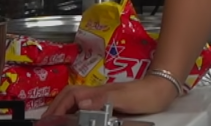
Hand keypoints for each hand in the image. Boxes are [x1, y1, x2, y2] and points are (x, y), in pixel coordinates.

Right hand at [41, 75, 179, 118]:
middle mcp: (97, 93)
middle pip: (69, 96)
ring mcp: (103, 97)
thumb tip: (81, 102)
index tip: (48, 119)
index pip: (70, 96)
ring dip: (64, 109)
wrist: (163, 89)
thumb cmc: (145, 94)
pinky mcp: (109, 102)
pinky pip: (86, 106)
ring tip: (57, 121)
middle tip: (47, 121)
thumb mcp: (124, 97)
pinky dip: (75, 112)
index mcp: (98, 92)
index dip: (57, 107)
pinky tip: (76, 119)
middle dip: (55, 107)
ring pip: (77, 101)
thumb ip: (103, 99)